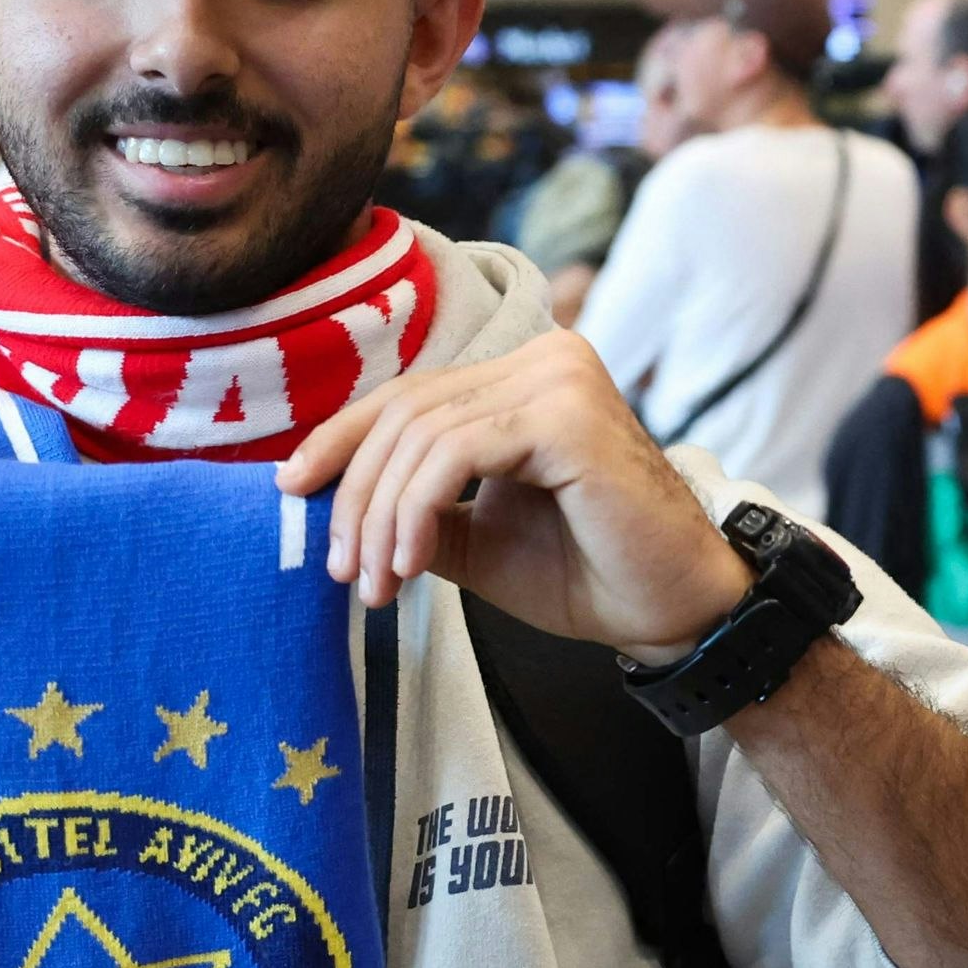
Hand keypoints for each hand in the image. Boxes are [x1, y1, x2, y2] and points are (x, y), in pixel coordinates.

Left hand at [273, 331, 747, 659]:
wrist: (675, 609)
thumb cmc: (590, 573)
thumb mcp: (477, 540)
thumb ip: (416, 508)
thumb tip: (329, 503)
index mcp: (524, 375)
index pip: (409, 396)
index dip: (340, 440)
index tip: (291, 491)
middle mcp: (544, 357)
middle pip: (405, 413)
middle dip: (355, 497)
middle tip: (344, 572)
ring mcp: (558, 378)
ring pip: (422, 435)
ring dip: (380, 516)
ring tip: (375, 583)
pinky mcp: (566, 415)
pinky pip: (457, 453)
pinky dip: (415, 509)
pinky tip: (409, 564)